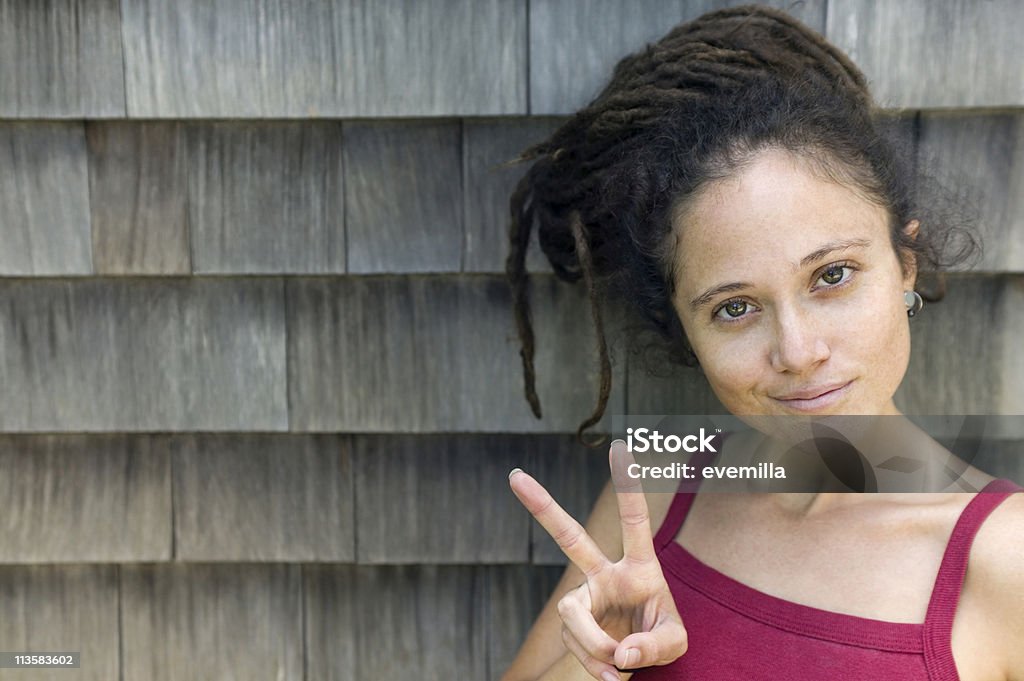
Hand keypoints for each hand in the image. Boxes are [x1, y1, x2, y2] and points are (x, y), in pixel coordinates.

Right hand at [508, 440, 687, 680]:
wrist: (636, 661)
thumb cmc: (660, 639)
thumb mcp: (674, 644)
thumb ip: (654, 646)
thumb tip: (620, 652)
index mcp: (639, 568)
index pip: (635, 522)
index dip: (628, 486)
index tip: (621, 447)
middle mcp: (605, 575)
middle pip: (571, 538)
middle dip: (544, 507)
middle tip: (516, 476)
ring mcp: (585, 598)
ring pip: (571, 613)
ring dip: (593, 644)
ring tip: (617, 667)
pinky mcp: (571, 624)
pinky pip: (577, 645)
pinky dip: (595, 665)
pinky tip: (611, 677)